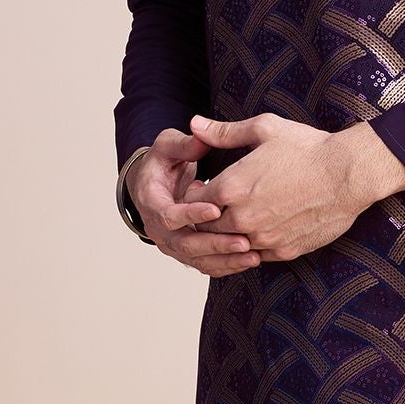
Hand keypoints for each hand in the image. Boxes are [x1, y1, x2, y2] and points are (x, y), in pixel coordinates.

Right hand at [127, 129, 262, 275]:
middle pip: (185, 245)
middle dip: (215, 244)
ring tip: (253, 255)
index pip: (169, 215)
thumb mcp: (168, 147)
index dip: (191, 214)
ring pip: (198, 260)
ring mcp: (174, 245)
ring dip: (226, 260)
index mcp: (151, 203)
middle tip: (242, 241)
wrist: (157, 185)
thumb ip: (183, 144)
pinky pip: (208, 265)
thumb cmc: (163, 163)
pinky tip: (251, 260)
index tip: (215, 209)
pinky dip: (228, 265)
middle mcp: (159, 230)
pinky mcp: (189, 253)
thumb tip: (201, 138)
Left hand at [186, 112, 404, 259]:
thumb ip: (223, 132)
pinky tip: (261, 227)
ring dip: (230, 234)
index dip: (194, 196)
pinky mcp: (284, 251)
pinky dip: (253, 244)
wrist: (348, 174)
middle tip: (216, 205)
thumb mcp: (263, 129)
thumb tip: (194, 123)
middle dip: (207, 218)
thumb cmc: (307, 148)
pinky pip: (256, 255)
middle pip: (206, 229)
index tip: (202, 188)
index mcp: (231, 187)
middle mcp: (242, 218)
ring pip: (230, 245)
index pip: (193, 203)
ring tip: (241, 215)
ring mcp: (263, 238)